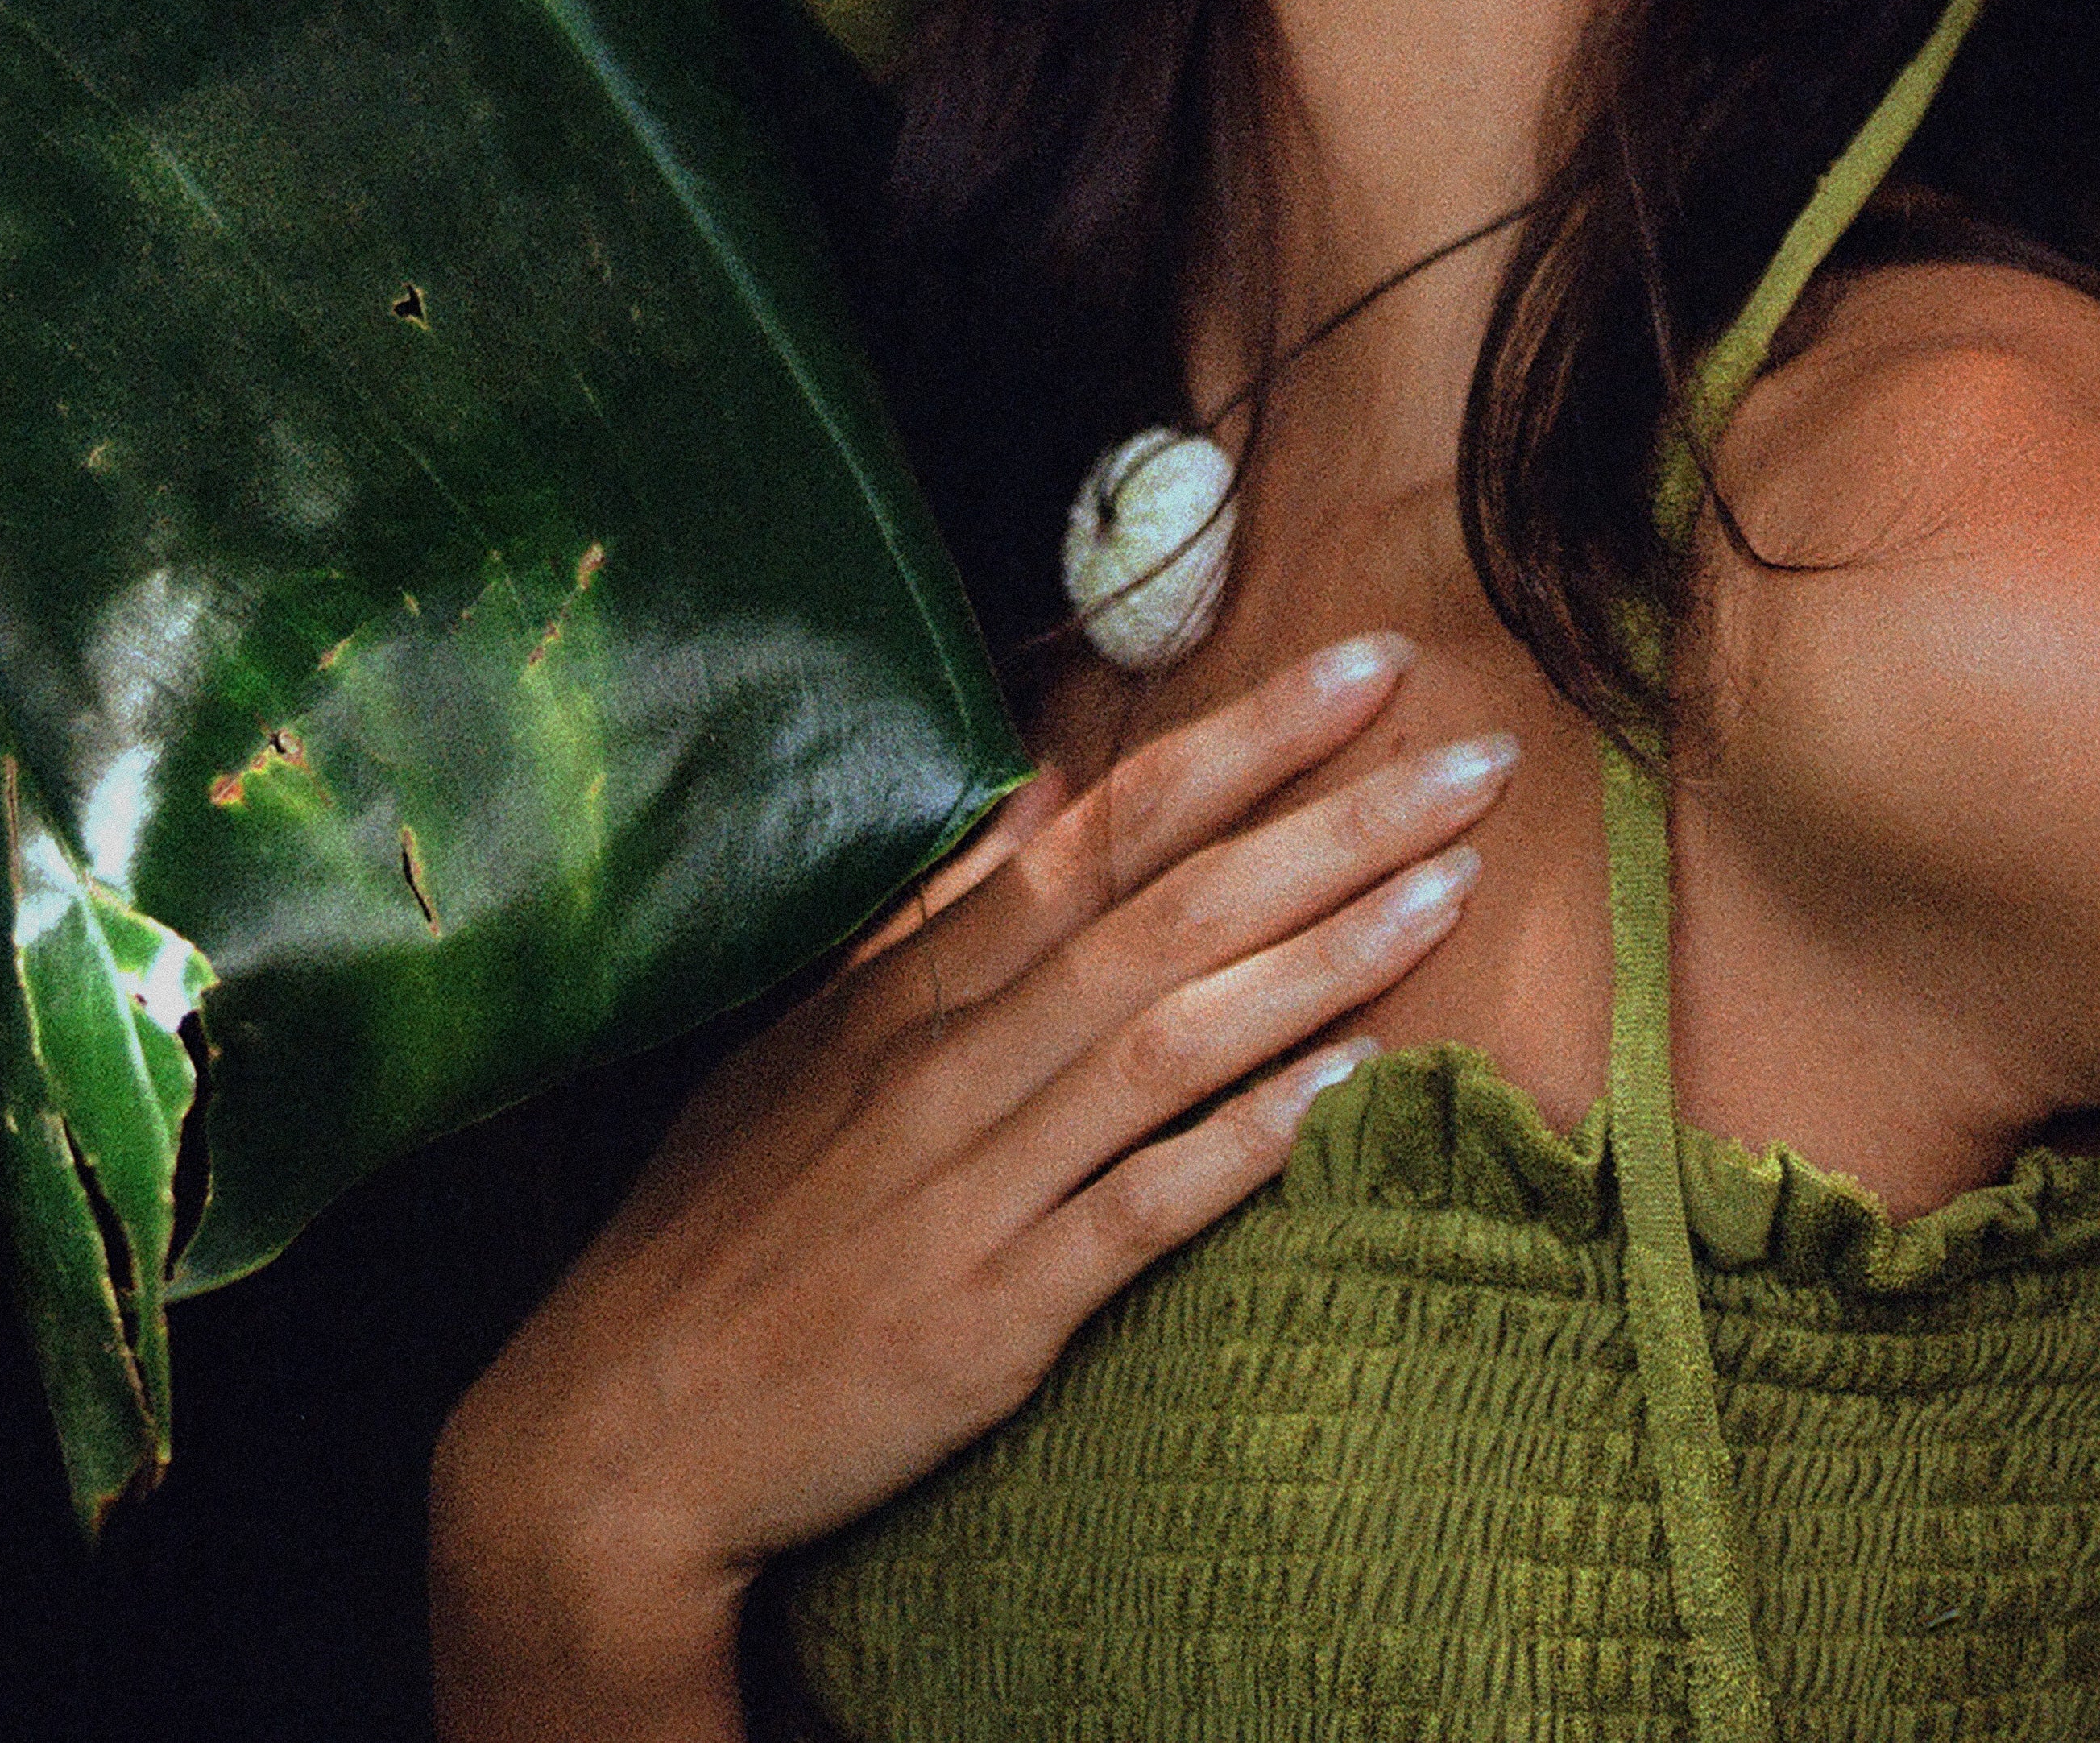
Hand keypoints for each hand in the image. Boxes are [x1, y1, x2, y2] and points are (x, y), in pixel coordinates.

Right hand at [428, 632, 1511, 1738]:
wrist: (622, 1430)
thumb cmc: (731, 1225)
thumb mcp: (810, 1043)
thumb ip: (932, 915)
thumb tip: (1032, 791)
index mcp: (922, 985)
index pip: (1108, 828)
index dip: (1243, 744)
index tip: (1365, 669)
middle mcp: (958, 1059)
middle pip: (1172, 908)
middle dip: (1334, 819)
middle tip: (1477, 752)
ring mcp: (979, 1183)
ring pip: (1176, 1036)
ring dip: (1326, 954)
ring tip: (1455, 885)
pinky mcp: (995, 1310)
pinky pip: (1145, 1207)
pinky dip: (1249, 1141)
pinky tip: (1353, 1088)